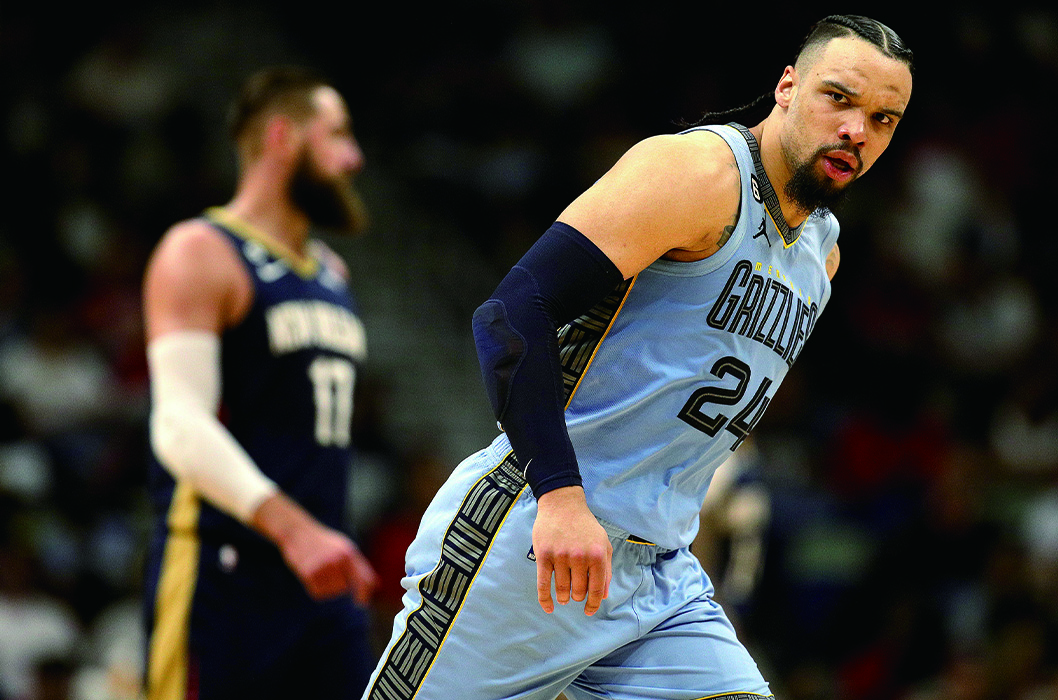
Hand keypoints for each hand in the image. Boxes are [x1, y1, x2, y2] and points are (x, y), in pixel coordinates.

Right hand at [252, 493, 378, 602]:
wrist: (298, 533)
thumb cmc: (325, 543)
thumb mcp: (345, 548)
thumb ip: (360, 567)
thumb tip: (376, 585)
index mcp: (349, 553)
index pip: (362, 578)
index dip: (364, 593)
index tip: (362, 603)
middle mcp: (337, 560)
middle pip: (344, 588)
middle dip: (338, 583)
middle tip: (328, 570)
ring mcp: (323, 567)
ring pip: (331, 592)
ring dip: (327, 586)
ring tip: (320, 570)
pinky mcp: (309, 574)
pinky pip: (318, 593)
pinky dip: (316, 589)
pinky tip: (312, 575)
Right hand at [533, 486, 611, 615]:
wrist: (562, 504)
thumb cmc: (585, 525)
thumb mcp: (603, 543)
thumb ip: (606, 569)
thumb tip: (603, 595)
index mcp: (597, 555)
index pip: (596, 589)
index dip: (593, 604)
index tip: (589, 611)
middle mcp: (579, 557)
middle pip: (578, 590)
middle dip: (578, 596)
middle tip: (575, 593)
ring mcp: (560, 556)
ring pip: (562, 589)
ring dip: (564, 597)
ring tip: (564, 597)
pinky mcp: (543, 555)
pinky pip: (543, 584)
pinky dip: (545, 599)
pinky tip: (549, 608)